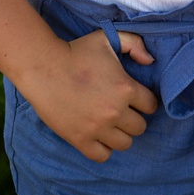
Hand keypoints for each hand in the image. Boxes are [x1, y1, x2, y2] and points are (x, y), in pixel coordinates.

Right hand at [17, 28, 158, 161]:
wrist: (42, 67)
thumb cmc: (75, 52)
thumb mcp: (107, 38)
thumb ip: (134, 44)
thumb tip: (150, 61)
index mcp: (126, 88)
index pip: (151, 106)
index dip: (145, 102)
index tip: (134, 99)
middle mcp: (115, 111)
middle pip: (140, 127)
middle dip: (133, 119)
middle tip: (120, 112)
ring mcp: (97, 128)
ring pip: (125, 144)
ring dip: (120, 135)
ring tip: (110, 126)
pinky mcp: (79, 139)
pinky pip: (102, 156)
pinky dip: (103, 149)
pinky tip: (98, 138)